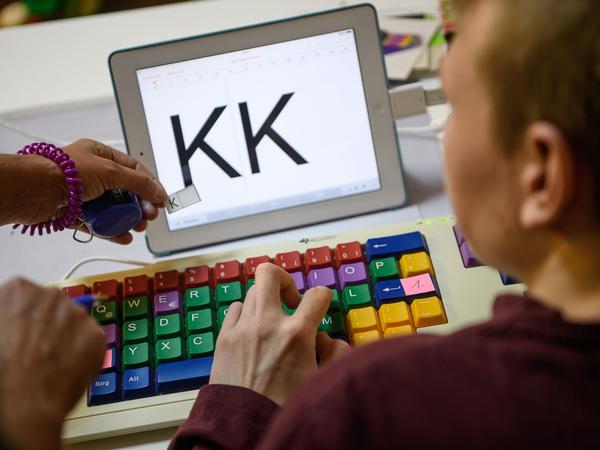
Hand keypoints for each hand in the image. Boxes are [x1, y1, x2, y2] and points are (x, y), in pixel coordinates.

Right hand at [0, 278, 104, 449]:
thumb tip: (15, 319)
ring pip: (75, 321)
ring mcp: (77, 314)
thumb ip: (9, 316)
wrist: (22, 404)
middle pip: (55, 306)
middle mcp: (51, 296)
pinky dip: (84, 352)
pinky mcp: (97, 334)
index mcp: (19, 291)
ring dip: (68, 337)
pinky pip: (91, 339)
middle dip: (51, 323)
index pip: (30, 296)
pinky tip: (67, 367)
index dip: (28, 317)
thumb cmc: (3, 374)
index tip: (26, 329)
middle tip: (39, 348)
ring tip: (52, 362)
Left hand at [10, 138, 167, 243]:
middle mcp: (93, 173)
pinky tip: (123, 236)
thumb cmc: (65, 173)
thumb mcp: (110, 172)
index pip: (134, 169)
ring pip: (113, 209)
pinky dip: (112, 231)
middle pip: (125, 191)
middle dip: (140, 205)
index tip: (160, 200)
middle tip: (149, 217)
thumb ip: (138, 183)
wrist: (34, 191)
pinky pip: (99, 223)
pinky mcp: (76, 212)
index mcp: (100, 155)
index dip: (150, 184)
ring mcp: (84, 194)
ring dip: (128, 219)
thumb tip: (159, 193)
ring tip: (137, 228)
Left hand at [209, 263, 349, 404]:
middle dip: (284, 281)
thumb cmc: (282, 409)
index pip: (317, 294)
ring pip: (252, 292)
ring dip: (266, 302)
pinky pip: (234, 310)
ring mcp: (242, 329)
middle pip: (270, 274)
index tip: (320, 306)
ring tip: (271, 322)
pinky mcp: (223, 339)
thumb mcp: (320, 382)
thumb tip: (328, 339)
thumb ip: (335, 355)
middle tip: (291, 300)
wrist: (244, 429)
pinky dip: (245, 315)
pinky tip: (252, 332)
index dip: (323, 298)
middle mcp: (267, 324)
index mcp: (296, 335)